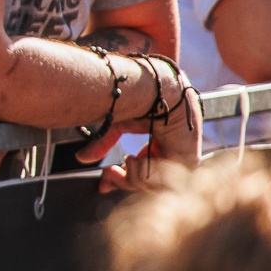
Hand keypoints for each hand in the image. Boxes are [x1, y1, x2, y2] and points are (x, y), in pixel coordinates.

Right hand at [89, 59, 201, 193]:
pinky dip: (142, 174)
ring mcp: (182, 156)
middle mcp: (173, 150)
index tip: (105, 182)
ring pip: (154, 183)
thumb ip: (104, 143)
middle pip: (149, 180)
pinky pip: (162, 180)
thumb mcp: (118, 123)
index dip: (123, 178)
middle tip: (108, 174)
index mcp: (162, 140)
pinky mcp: (187, 159)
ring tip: (126, 159)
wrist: (155, 87)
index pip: (146, 168)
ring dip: (133, 176)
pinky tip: (134, 159)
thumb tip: (83, 157)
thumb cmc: (141, 96)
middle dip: (124, 181)